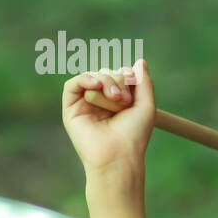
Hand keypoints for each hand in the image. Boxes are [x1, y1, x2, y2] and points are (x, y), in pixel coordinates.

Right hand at [61, 59, 155, 176]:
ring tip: (116, 98)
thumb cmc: (134, 135)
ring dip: (106, 81)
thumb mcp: (146, 106)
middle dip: (118, 80)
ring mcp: (86, 104)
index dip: (126, 73)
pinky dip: (85, 79)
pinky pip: (73, 84)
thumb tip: (140, 61)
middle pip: (107, 73)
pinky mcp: (71, 109)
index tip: (133, 80)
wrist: (118, 155)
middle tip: (124, 99)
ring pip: (92, 76)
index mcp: (119, 101)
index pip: (119, 75)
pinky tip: (95, 85)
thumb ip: (144, 83)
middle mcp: (102, 101)